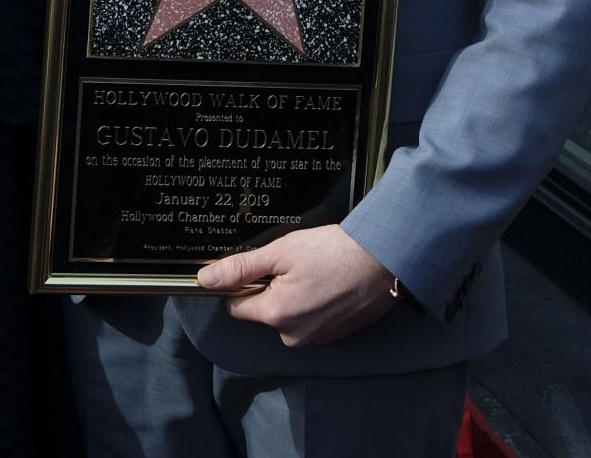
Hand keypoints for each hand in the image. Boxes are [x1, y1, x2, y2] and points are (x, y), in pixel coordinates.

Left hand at [196, 225, 397, 347]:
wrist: (384, 258)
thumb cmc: (334, 251)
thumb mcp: (281, 251)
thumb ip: (241, 268)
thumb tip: (206, 280)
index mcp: (276, 315)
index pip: (238, 307)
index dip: (245, 285)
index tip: (262, 268)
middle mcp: (294, 336)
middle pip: (266, 313)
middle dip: (274, 290)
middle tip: (296, 265)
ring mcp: (317, 340)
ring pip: (289, 317)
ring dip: (296, 298)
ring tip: (318, 273)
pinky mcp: (336, 337)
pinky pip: (312, 321)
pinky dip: (316, 305)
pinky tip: (330, 284)